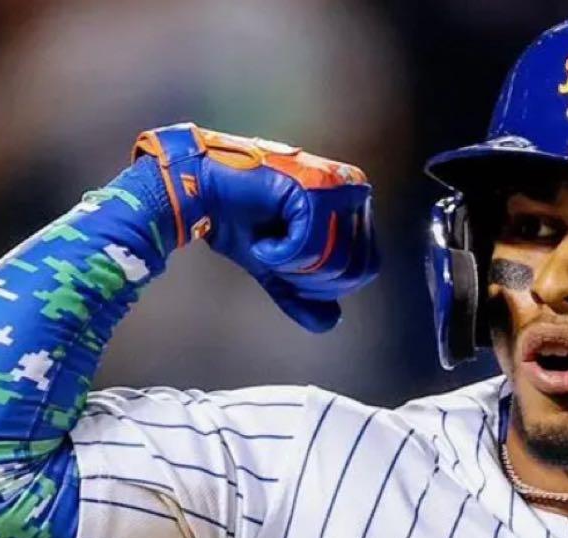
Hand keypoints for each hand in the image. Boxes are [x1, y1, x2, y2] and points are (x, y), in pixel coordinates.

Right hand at [133, 123, 377, 331]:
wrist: (201, 191)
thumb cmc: (239, 221)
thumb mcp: (278, 271)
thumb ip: (305, 298)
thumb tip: (331, 322)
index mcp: (355, 208)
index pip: (366, 268)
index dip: (326, 285)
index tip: (290, 270)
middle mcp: (355, 190)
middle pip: (354, 269)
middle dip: (309, 279)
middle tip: (277, 259)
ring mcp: (337, 185)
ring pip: (336, 260)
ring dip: (293, 267)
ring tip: (269, 245)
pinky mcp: (314, 187)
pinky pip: (312, 247)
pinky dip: (281, 255)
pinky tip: (262, 239)